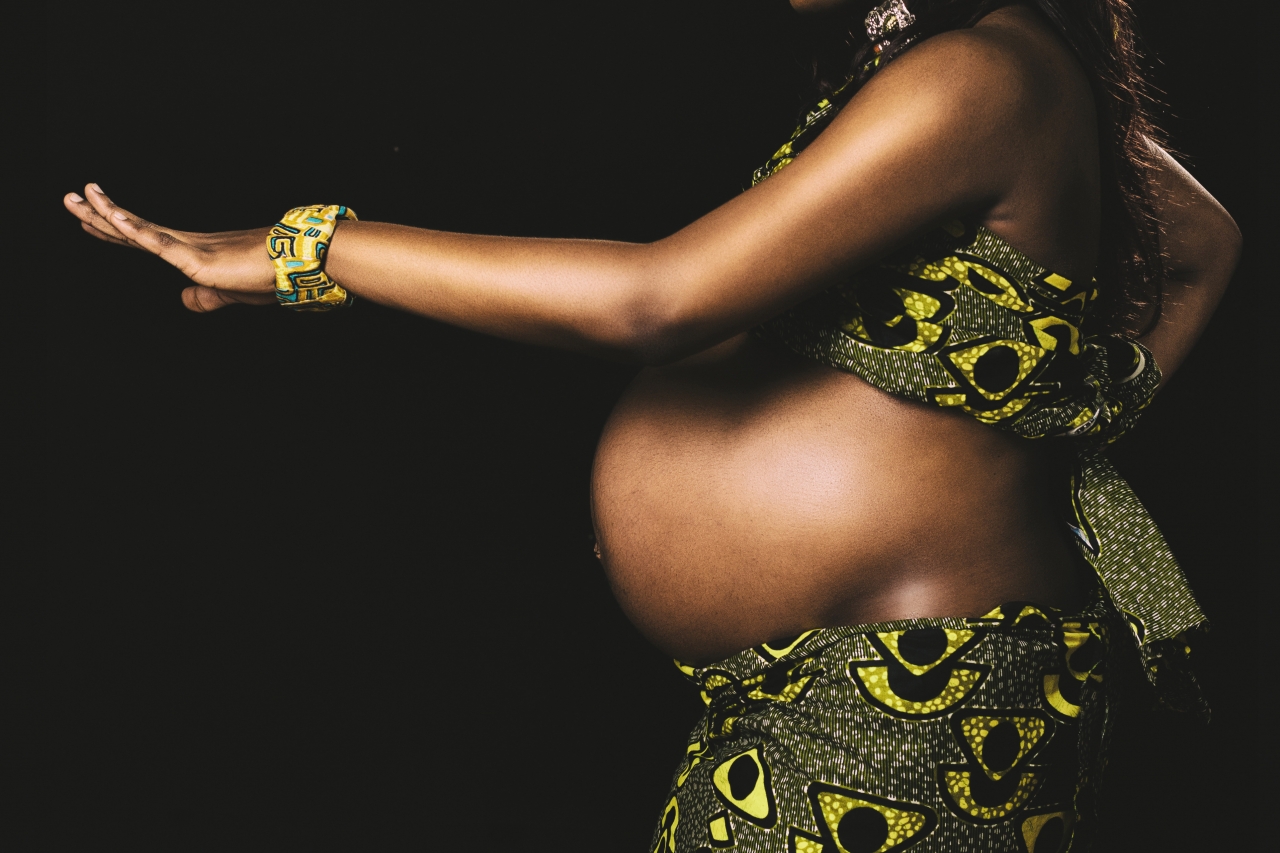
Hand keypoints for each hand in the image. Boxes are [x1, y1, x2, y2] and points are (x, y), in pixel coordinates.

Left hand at [64, 184, 277, 311]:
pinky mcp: (199, 259)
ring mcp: (192, 249)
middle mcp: (188, 243)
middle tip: (70, 197)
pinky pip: (160, 243)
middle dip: (99, 214)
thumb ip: (207, 297)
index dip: (117, 229)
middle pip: (134, 229)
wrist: (299, 264)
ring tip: (78, 196)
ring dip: (107, 213)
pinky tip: (112, 217)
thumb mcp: (232, 293)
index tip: (90, 217)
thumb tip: (183, 300)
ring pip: (140, 229)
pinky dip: (134, 230)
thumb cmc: (272, 277)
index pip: (146, 238)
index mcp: (195, 252)